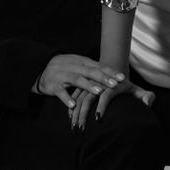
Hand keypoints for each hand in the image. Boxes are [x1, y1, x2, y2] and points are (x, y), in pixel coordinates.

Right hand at [39, 55, 153, 130]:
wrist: (45, 67)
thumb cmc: (71, 69)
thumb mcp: (85, 68)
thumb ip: (102, 74)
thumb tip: (123, 81)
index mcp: (85, 64)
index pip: (101, 67)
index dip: (112, 72)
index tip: (124, 78)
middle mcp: (77, 68)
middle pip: (92, 72)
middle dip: (104, 78)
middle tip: (116, 84)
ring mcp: (65, 76)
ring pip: (78, 80)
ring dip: (89, 86)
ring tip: (100, 92)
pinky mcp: (55, 85)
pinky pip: (61, 92)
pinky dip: (66, 98)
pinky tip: (73, 105)